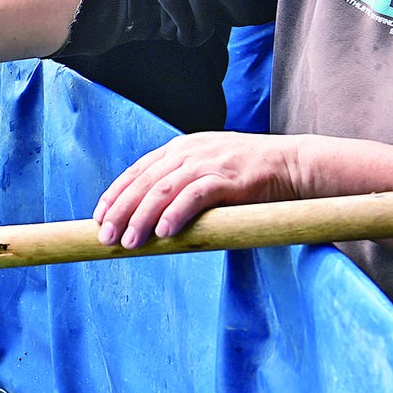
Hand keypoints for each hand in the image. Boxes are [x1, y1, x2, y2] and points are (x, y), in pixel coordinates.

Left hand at [92, 131, 302, 247]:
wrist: (293, 165)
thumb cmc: (250, 177)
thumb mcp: (208, 171)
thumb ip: (183, 185)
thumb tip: (154, 220)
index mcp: (181, 149)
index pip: (138, 170)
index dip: (115, 194)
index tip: (99, 217)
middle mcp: (189, 152)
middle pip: (144, 182)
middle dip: (120, 211)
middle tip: (105, 237)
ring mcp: (208, 163)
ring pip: (163, 190)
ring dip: (142, 218)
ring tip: (128, 242)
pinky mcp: (228, 179)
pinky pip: (195, 196)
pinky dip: (176, 214)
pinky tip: (164, 233)